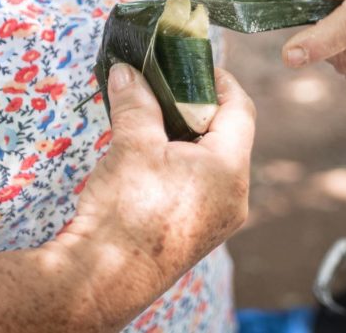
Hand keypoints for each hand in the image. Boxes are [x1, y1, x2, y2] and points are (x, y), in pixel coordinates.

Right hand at [57, 64, 254, 291]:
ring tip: (155, 120)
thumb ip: (136, 102)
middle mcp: (235, 197)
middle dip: (198, 109)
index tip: (197, 65)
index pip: (241, 109)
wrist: (104, 278)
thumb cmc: (126, 210)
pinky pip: (201, 187)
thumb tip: (128, 72)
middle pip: (229, 136)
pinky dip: (182, 165)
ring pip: (213, 163)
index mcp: (230, 170)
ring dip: (188, 138)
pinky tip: (152, 159)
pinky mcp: (199, 233)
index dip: (221, 81)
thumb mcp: (132, 144)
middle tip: (168, 90)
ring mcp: (219, 219)